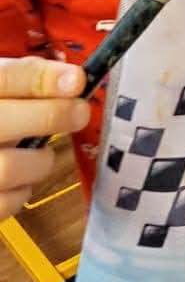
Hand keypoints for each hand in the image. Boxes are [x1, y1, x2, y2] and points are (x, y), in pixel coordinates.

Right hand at [0, 58, 88, 219]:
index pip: (3, 79)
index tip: (77, 80)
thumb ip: (18, 78)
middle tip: (79, 113)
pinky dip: (22, 191)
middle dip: (51, 115)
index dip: (41, 79)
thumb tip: (68, 79)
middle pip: (4, 122)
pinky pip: (5, 203)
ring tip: (43, 154)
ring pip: (9, 168)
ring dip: (40, 160)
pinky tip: (22, 179)